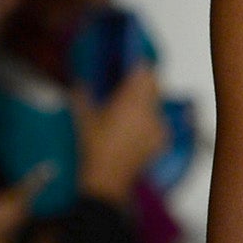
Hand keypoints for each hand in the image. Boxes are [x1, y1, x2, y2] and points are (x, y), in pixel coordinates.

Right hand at [77, 65, 168, 203]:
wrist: (107, 179)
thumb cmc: (94, 146)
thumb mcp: (83, 117)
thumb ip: (82, 95)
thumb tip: (80, 83)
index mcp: (132, 100)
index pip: (143, 72)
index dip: (137, 65)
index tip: (128, 62)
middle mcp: (150, 111)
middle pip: (153, 86)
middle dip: (142, 82)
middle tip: (127, 83)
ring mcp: (158, 127)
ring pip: (157, 104)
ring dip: (146, 101)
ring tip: (129, 107)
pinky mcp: (161, 142)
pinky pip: (159, 122)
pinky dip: (150, 120)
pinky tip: (136, 127)